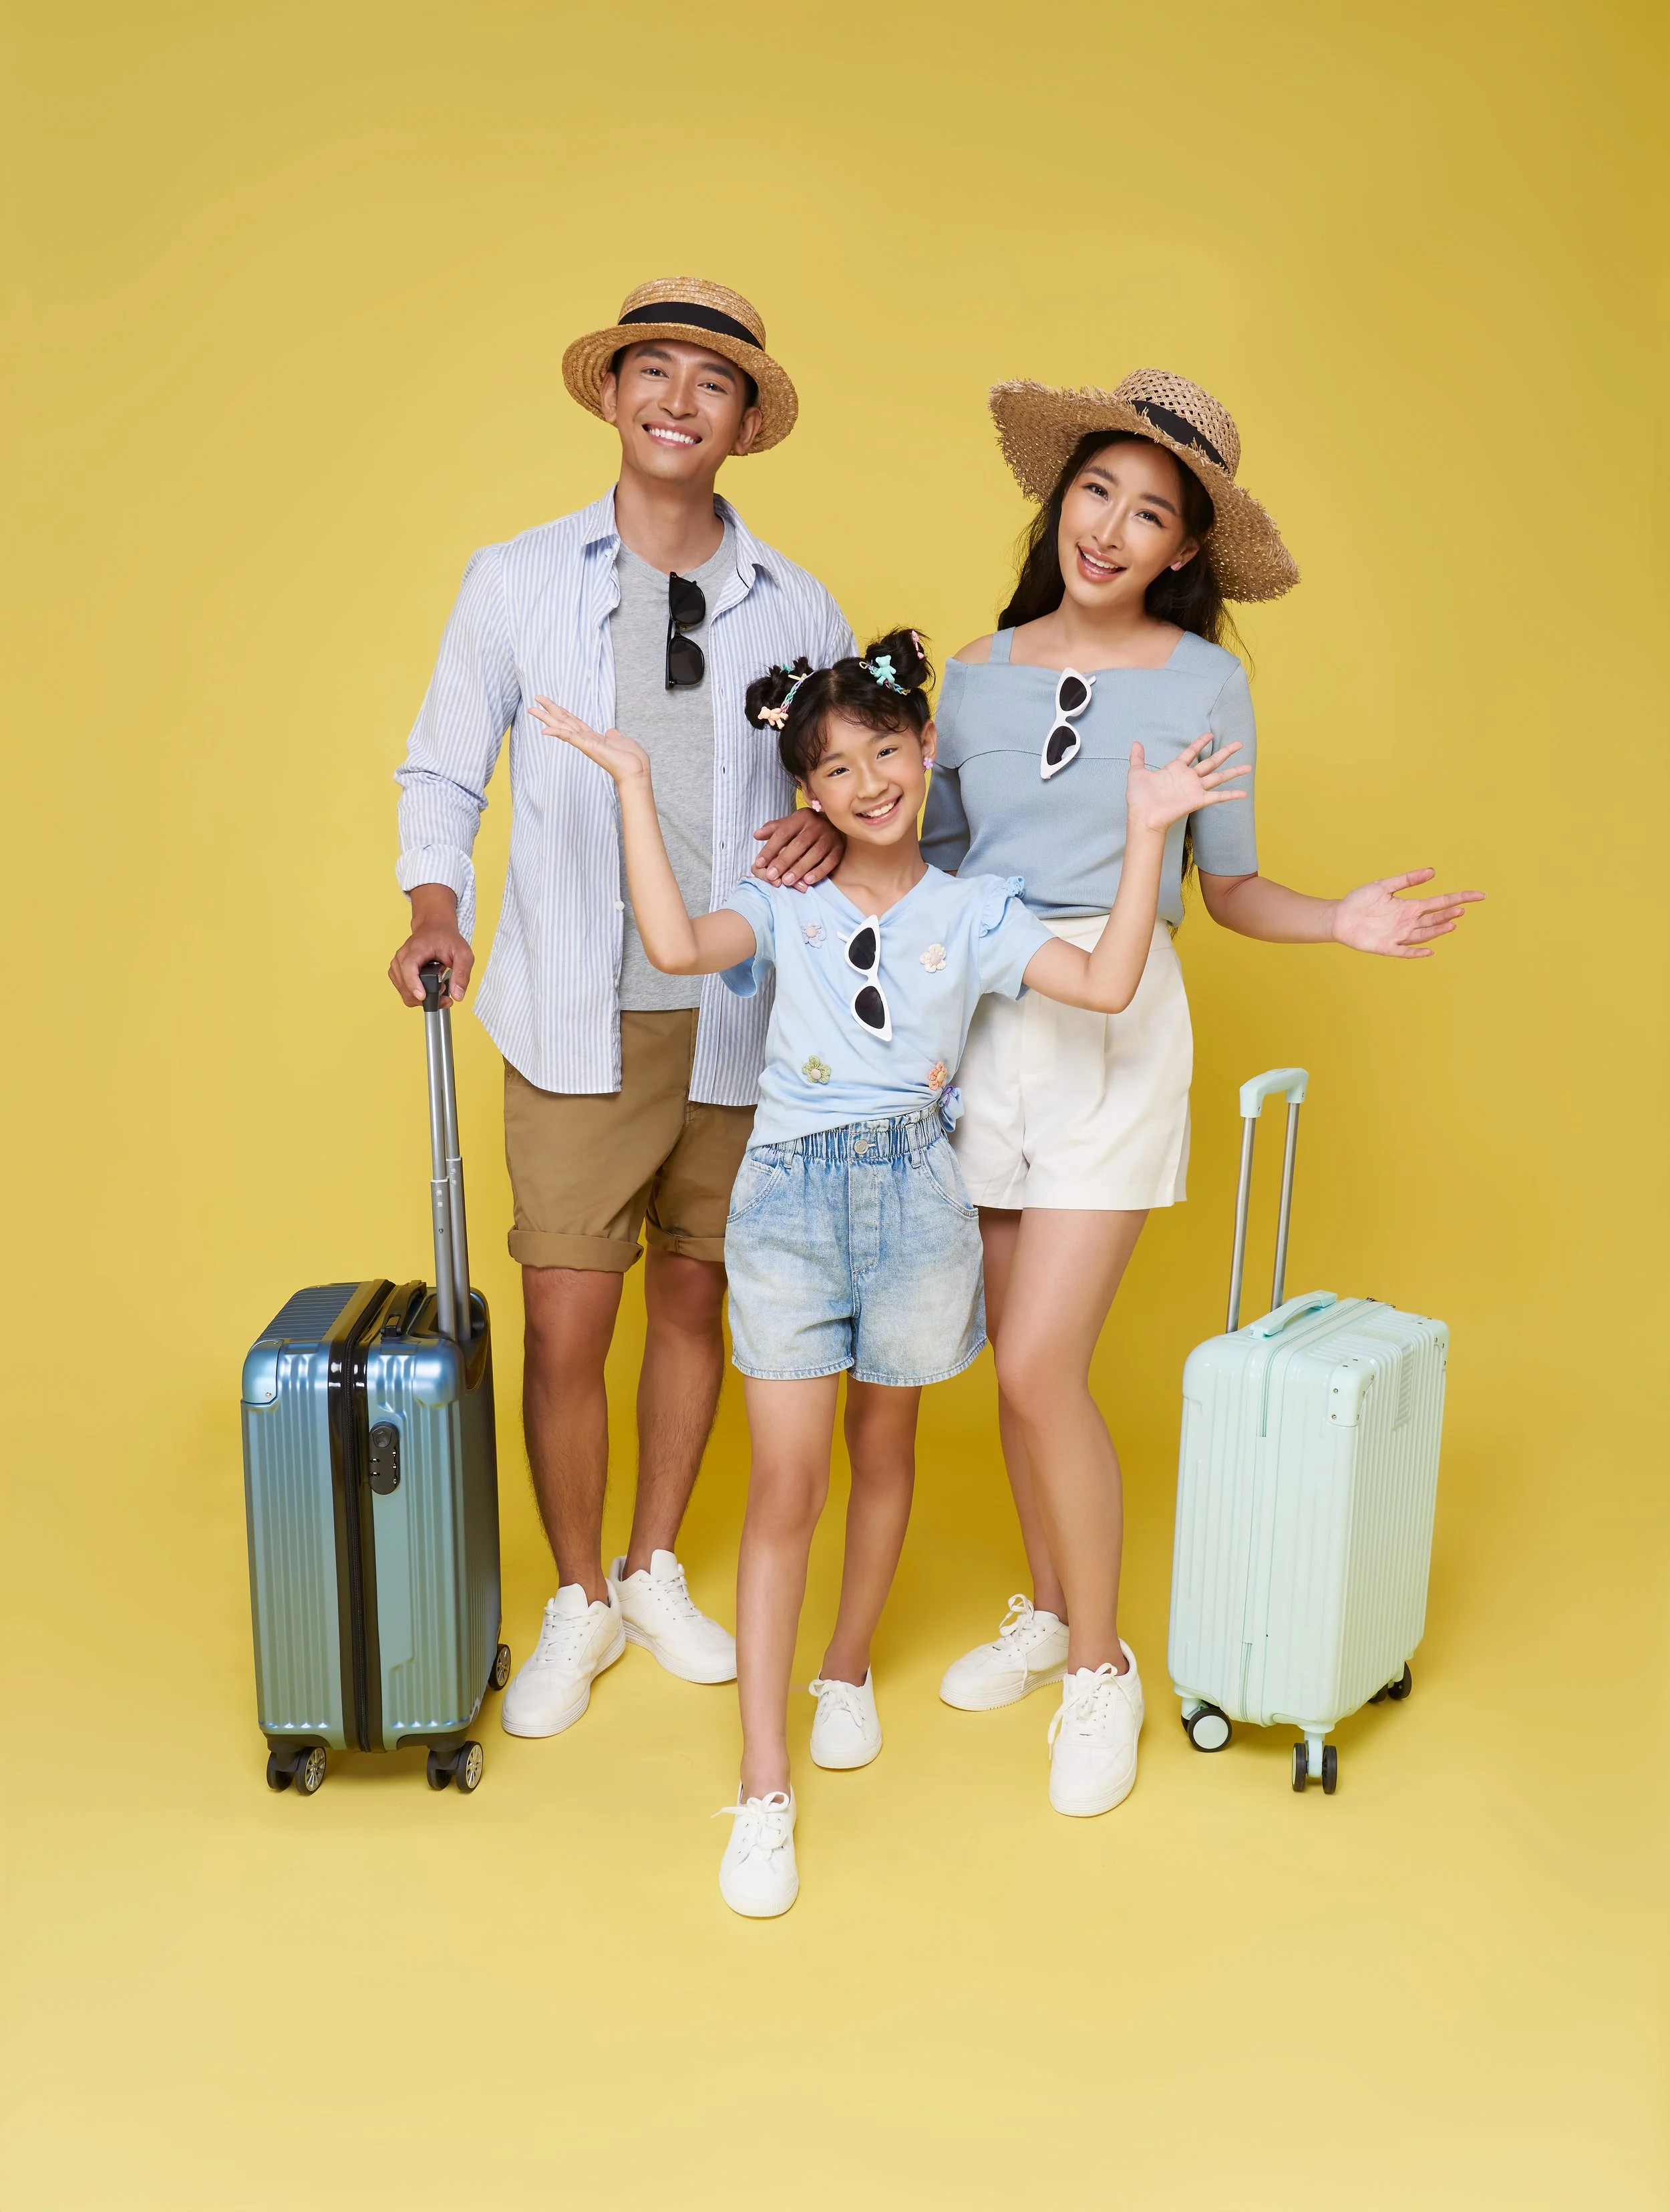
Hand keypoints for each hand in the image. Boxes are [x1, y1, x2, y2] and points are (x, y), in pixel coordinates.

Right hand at [389, 884, 472, 1005]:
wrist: (435, 927)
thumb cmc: (447, 939)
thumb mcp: (463, 953)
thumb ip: (462, 974)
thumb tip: (458, 995)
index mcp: (417, 948)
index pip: (408, 968)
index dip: (413, 984)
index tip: (423, 996)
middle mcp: (402, 956)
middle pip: (405, 985)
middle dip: (424, 997)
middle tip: (444, 994)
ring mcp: (398, 964)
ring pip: (403, 991)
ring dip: (420, 997)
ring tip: (438, 990)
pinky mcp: (398, 971)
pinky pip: (402, 989)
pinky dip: (414, 994)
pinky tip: (428, 990)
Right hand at [531, 696, 649, 782]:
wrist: (636, 771)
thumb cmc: (632, 759)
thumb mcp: (621, 741)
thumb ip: (613, 736)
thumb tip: (611, 732)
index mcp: (594, 738)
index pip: (575, 722)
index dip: (564, 712)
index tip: (553, 704)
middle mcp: (586, 740)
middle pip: (564, 721)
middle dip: (549, 710)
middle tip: (536, 698)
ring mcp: (585, 743)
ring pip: (562, 726)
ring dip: (546, 717)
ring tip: (531, 708)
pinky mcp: (587, 746)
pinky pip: (569, 737)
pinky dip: (557, 733)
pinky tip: (544, 729)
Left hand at [752, 807, 843, 889]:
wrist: (835, 825)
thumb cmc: (806, 828)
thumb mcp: (789, 824)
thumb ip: (773, 829)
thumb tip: (757, 835)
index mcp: (801, 817)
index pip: (783, 833)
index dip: (770, 848)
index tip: (759, 863)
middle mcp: (817, 825)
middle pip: (798, 844)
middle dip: (784, 861)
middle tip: (771, 876)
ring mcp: (830, 837)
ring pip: (814, 854)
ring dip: (800, 868)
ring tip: (787, 881)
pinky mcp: (839, 849)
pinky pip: (829, 862)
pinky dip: (818, 872)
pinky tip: (807, 881)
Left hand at [1125, 734, 1247, 836]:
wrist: (1143, 816)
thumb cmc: (1139, 798)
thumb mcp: (1136, 773)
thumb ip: (1137, 758)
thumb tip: (1135, 743)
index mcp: (1175, 769)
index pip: (1191, 752)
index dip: (1200, 743)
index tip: (1210, 734)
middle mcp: (1188, 778)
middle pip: (1211, 762)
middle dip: (1225, 753)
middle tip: (1239, 744)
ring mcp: (1194, 789)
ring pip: (1218, 776)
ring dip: (1234, 772)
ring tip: (1249, 766)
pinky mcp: (1198, 800)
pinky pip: (1217, 796)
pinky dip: (1231, 795)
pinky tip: (1244, 793)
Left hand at [1329, 870, 1484, 957]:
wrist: (1340, 917)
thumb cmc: (1360, 900)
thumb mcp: (1384, 886)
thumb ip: (1407, 880)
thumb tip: (1432, 871)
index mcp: (1410, 906)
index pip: (1440, 902)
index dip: (1459, 898)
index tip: (1479, 896)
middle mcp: (1408, 922)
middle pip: (1434, 919)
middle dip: (1448, 915)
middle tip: (1461, 909)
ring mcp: (1398, 935)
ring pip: (1424, 934)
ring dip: (1437, 930)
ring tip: (1451, 924)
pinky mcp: (1386, 947)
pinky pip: (1404, 951)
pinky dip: (1416, 952)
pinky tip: (1429, 951)